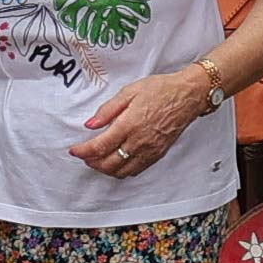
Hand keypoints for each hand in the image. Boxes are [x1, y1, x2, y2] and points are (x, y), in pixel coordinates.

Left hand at [73, 63, 219, 179]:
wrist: (188, 96)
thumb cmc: (160, 90)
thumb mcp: (129, 92)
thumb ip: (108, 110)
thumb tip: (90, 124)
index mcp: (130, 124)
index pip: (100, 146)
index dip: (83, 151)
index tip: (74, 150)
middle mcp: (139, 141)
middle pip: (108, 164)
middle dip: (92, 162)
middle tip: (84, 155)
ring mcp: (149, 151)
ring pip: (121, 171)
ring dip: (105, 169)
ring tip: (98, 160)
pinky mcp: (157, 155)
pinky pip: (136, 171)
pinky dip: (122, 170)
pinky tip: (116, 162)